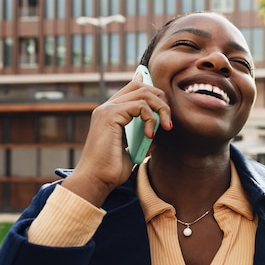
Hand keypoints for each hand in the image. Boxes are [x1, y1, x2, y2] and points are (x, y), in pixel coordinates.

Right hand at [62, 74, 171, 206]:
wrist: (96, 179)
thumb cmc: (112, 169)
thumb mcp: (134, 148)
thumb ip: (144, 134)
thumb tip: (161, 128)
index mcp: (112, 113)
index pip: (134, 89)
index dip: (154, 93)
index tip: (166, 110)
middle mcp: (107, 107)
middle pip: (140, 85)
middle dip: (160, 99)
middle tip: (168, 121)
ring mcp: (107, 109)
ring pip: (143, 92)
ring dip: (160, 108)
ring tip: (165, 127)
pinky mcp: (110, 115)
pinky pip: (140, 105)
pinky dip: (151, 119)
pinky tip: (150, 136)